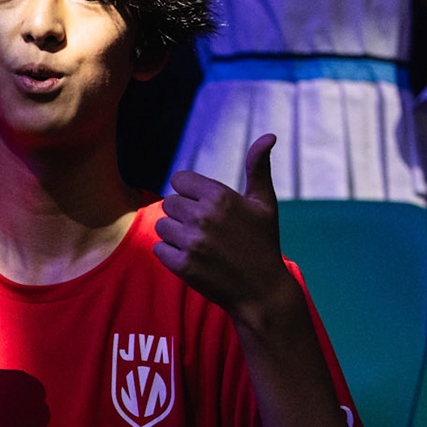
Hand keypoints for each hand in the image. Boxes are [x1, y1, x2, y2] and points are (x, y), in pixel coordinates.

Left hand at [155, 134, 296, 327]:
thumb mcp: (264, 203)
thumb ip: (257, 167)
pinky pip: (158, 249)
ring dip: (176, 235)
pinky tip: (194, 259)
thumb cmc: (263, 243)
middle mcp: (204, 216)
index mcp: (221, 196)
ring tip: (201, 245)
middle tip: (205, 230)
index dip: (189, 193)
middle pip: (169, 203)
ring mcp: (191, 242)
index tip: (204, 206)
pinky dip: (171, 255)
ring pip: (162, 226)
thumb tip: (268, 135)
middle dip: (183, 215)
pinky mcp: (181, 265)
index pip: (179, 180)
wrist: (262, 292)